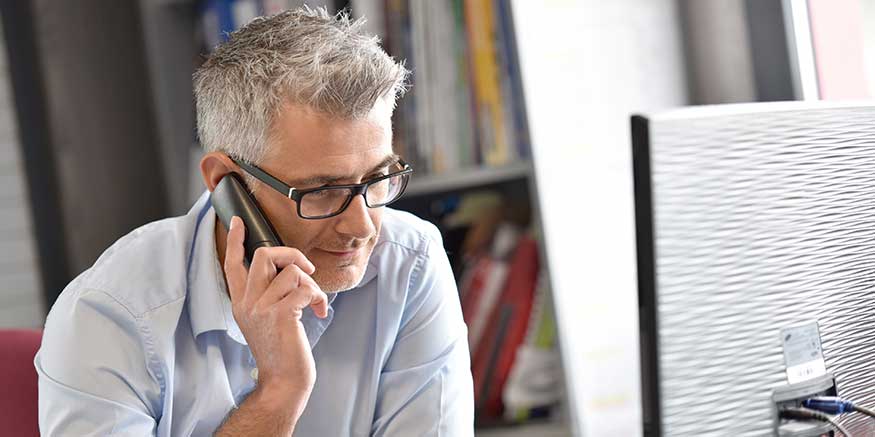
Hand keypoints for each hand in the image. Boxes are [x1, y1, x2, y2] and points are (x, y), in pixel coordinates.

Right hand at [223, 216, 328, 402]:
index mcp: (241, 302)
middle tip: (307, 270)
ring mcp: (262, 308)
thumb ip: (268, 294)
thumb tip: (288, 269)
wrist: (284, 380)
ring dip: (312, 284)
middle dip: (292, 254)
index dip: (236, 240)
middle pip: (265, 254)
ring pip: (292, 271)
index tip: (238, 222)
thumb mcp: (265, 319)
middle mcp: (247, 302)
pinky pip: (305, 287)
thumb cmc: (281, 350)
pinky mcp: (280, 314)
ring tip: (314, 302)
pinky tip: (318, 311)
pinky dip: (318, 297)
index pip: (232, 264)